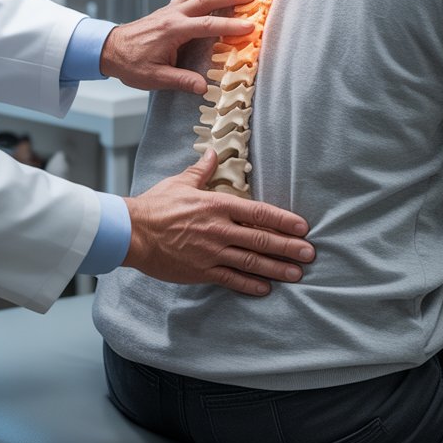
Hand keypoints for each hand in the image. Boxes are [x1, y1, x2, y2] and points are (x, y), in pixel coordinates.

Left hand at [100, 0, 254, 93]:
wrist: (108, 49)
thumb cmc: (131, 64)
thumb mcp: (154, 78)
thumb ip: (181, 80)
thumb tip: (204, 87)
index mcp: (172, 32)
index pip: (206, 26)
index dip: (229, 26)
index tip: (249, 26)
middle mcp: (173, 16)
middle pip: (205, 1)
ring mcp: (170, 9)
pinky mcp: (167, 9)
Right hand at [122, 150, 314, 295]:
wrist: (132, 232)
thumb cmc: (156, 205)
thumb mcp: (181, 182)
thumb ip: (202, 170)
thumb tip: (213, 154)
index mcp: (217, 205)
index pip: (259, 213)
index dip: (284, 220)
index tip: (302, 226)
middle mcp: (219, 229)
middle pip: (262, 240)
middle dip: (289, 247)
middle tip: (310, 253)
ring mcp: (211, 252)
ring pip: (251, 262)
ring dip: (277, 269)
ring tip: (297, 274)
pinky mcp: (201, 271)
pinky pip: (231, 279)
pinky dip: (250, 285)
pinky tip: (266, 288)